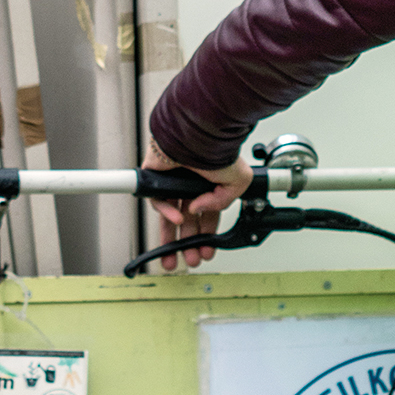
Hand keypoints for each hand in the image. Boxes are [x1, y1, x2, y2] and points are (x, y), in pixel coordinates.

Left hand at [142, 140, 251, 271]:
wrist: (200, 136)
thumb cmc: (218, 150)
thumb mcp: (237, 182)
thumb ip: (222, 202)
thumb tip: (199, 211)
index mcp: (210, 185)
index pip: (206, 217)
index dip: (206, 235)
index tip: (206, 250)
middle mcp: (191, 184)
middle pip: (187, 221)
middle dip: (189, 243)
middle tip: (191, 258)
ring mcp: (173, 182)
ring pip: (170, 216)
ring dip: (172, 237)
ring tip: (175, 254)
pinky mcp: (156, 178)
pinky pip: (158, 201)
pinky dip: (166, 213)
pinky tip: (176, 219)